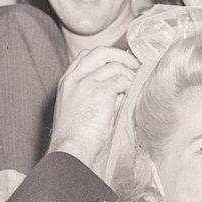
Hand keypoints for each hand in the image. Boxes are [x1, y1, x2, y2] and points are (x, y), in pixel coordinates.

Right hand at [48, 46, 137, 167]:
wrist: (71, 149)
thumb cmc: (75, 137)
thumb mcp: (78, 108)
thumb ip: (94, 92)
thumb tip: (119, 86)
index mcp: (67, 81)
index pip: (86, 55)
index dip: (105, 55)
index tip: (118, 61)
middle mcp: (75, 78)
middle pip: (101, 52)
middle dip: (121, 55)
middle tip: (135, 65)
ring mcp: (87, 83)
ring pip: (116, 67)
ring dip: (129, 76)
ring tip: (132, 89)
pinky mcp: (100, 92)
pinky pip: (122, 82)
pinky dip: (129, 88)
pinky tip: (128, 99)